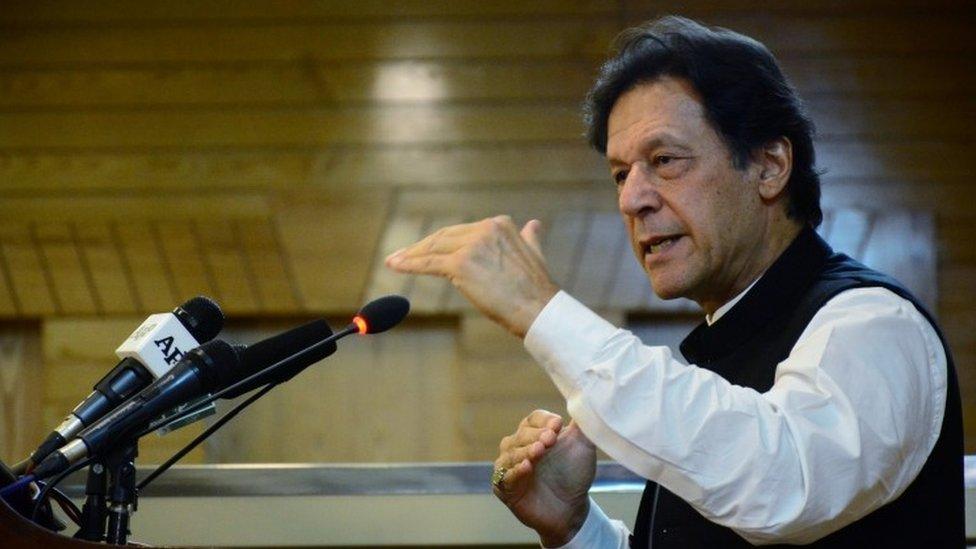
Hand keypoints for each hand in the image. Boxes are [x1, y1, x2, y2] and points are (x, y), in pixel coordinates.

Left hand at [385, 216, 558, 337]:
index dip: (441, 241)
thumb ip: (529, 238)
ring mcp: (472, 245)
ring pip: (434, 248)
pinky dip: (410, 264)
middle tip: (403, 254)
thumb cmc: (536, 290)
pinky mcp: (461, 264)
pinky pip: (429, 264)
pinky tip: (396, 266)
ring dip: (411, 255)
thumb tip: (534, 225)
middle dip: (422, 246)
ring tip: (395, 261)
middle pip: (444, 236)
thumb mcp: (536, 254)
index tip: (426, 248)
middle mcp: (485, 229)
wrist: (539, 309)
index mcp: (500, 224)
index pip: (462, 231)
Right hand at [494, 410, 596, 546]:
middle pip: (521, 435)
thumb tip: (591, 398)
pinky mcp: (505, 488)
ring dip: (525, 451)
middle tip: (550, 439)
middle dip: (535, 435)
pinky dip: (515, 471)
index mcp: (535, 433)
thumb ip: (584, 424)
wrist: (572, 509)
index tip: (558, 425)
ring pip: (511, 454)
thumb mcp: (582, 446)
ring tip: (539, 451)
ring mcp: (510, 467)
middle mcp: (519, 447)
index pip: (533, 419)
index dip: (544, 420)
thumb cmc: (575, 474)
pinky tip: (526, 467)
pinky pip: (505, 477)